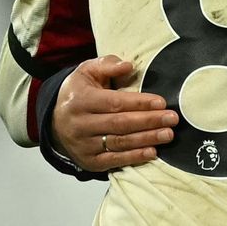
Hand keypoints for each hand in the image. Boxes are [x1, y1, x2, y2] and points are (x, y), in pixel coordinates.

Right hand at [51, 55, 179, 171]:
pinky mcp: (88, 162)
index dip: (139, 103)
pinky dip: (134, 157)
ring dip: (146, 139)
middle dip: (149, 121)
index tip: (162, 102)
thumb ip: (107, 65)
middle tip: (172, 119)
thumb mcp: (87, 71)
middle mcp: (80, 124)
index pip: (114, 102)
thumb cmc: (79, 92)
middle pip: (119, 124)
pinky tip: (153, 152)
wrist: (54, 120)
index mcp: (80, 100)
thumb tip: (128, 66)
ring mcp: (83, 145)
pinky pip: (114, 160)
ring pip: (119, 143)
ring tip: (168, 134)